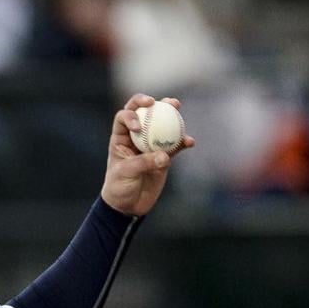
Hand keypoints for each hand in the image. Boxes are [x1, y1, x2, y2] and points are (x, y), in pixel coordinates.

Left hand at [100, 94, 195, 216]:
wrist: (129, 205)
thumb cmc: (119, 188)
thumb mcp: (125, 174)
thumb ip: (143, 163)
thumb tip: (165, 156)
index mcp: (120, 138)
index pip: (124, 117)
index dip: (131, 115)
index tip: (139, 126)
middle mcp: (136, 137)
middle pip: (144, 114)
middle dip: (152, 103)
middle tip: (164, 102)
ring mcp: (151, 145)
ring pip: (162, 125)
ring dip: (171, 115)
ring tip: (177, 107)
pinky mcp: (164, 156)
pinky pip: (175, 145)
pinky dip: (182, 142)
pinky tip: (189, 142)